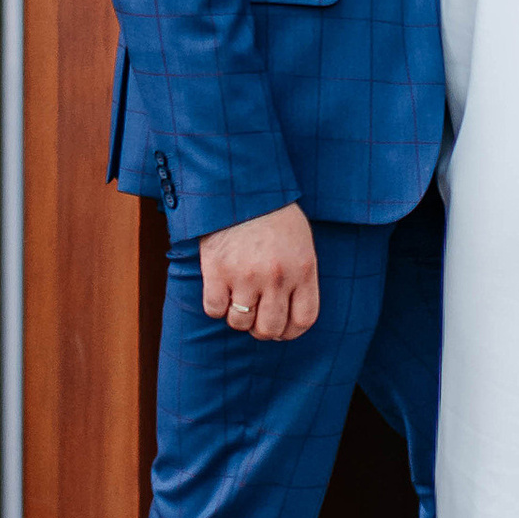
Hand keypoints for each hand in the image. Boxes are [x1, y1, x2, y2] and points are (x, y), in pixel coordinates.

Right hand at [200, 203, 319, 341]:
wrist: (240, 186)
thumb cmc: (273, 215)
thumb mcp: (301, 243)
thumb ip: (299, 277)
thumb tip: (290, 315)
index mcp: (302, 269)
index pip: (303, 320)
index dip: (291, 331)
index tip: (281, 328)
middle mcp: (276, 276)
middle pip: (270, 329)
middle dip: (263, 329)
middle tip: (256, 316)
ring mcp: (245, 275)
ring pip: (240, 322)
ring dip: (238, 316)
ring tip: (238, 298)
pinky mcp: (216, 270)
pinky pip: (215, 310)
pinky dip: (216, 306)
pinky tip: (220, 289)